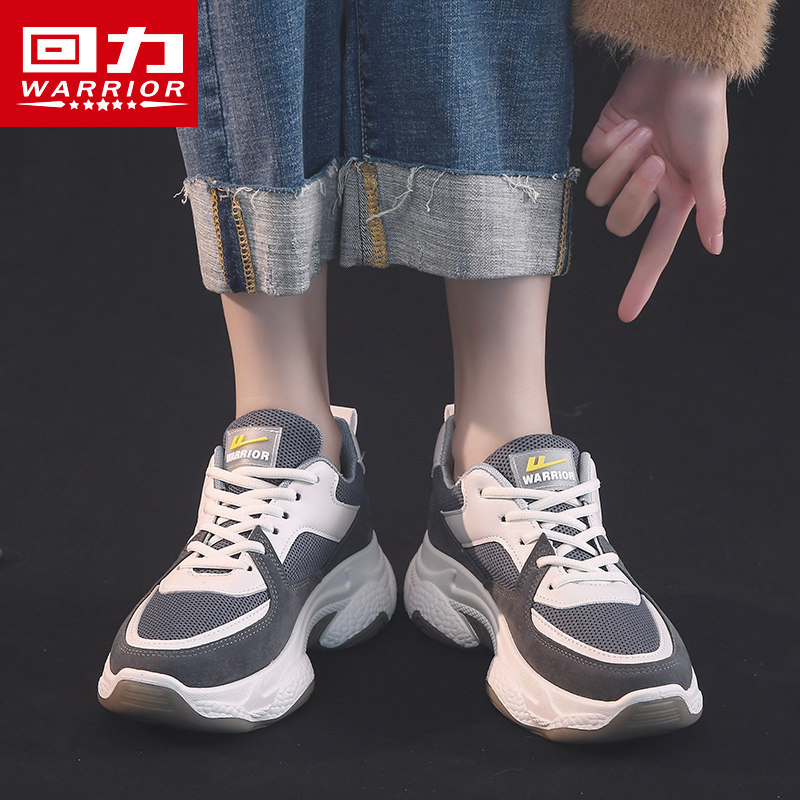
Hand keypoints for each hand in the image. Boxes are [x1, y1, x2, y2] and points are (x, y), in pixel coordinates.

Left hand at [582, 57, 728, 320]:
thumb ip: (710, 206)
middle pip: (618, 224)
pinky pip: (590, 163)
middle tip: (655, 158)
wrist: (678, 66)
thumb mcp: (710, 163)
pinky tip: (628, 124)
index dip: (640, 283)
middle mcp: (645, 190)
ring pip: (598, 195)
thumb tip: (715, 246)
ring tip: (643, 134)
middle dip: (633, 192)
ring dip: (621, 162)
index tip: (626, 314)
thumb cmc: (702, 113)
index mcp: (674, 199)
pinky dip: (609, 143)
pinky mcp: (601, 146)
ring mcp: (620, 170)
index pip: (654, 252)